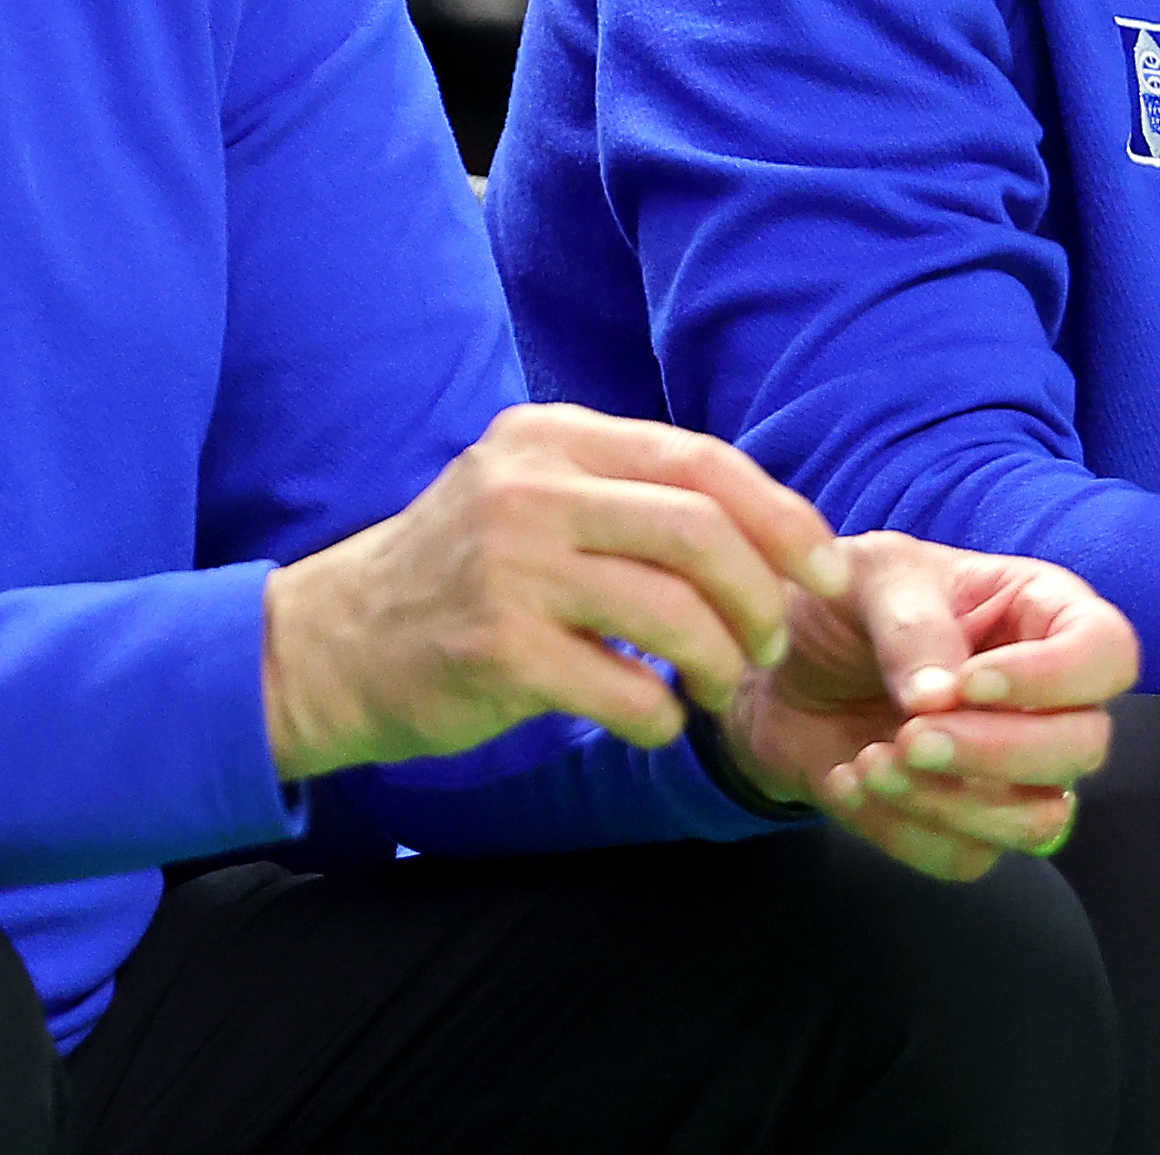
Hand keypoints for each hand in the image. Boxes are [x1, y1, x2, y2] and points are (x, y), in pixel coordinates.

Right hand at [262, 404, 851, 778]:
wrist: (334, 644)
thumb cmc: (461, 576)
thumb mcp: (531, 494)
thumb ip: (627, 492)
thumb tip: (766, 522)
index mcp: (552, 437)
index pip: (703, 462)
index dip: (784, 518)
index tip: (826, 573)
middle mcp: (531, 487)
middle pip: (704, 531)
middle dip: (763, 597)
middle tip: (771, 644)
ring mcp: (511, 567)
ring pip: (675, 613)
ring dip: (722, 663)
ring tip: (716, 688)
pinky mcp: (498, 650)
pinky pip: (627, 690)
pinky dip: (663, 717)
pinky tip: (653, 721)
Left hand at [727, 533, 1133, 881]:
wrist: (777, 671)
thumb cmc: (841, 605)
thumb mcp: (867, 577)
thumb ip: (911, 627)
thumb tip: (941, 698)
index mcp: (1042, 613)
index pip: (1108, 652)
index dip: (1053, 677)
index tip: (969, 682)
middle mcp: (1048, 697)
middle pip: (1085, 746)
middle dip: (996, 750)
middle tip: (908, 736)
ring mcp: (1016, 771)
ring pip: (1040, 819)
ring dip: (953, 803)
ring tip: (870, 761)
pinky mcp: (969, 825)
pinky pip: (968, 858)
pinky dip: (903, 831)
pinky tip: (850, 780)